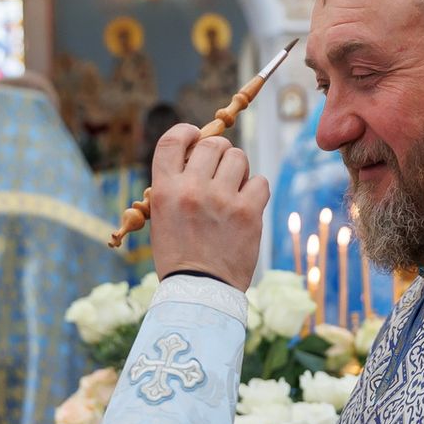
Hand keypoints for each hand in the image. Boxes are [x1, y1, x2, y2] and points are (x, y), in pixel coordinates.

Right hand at [148, 125, 268, 291]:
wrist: (200, 292)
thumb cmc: (179, 256)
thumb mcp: (162, 218)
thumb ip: (176, 187)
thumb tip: (197, 158)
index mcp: (164, 190)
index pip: (172, 140)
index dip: (187, 131)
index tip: (195, 136)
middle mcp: (192, 189)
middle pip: (213, 144)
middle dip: (219, 152)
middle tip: (220, 170)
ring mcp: (221, 200)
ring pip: (239, 158)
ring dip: (238, 169)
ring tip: (233, 189)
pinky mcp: (248, 213)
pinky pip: (261, 182)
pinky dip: (256, 190)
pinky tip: (247, 205)